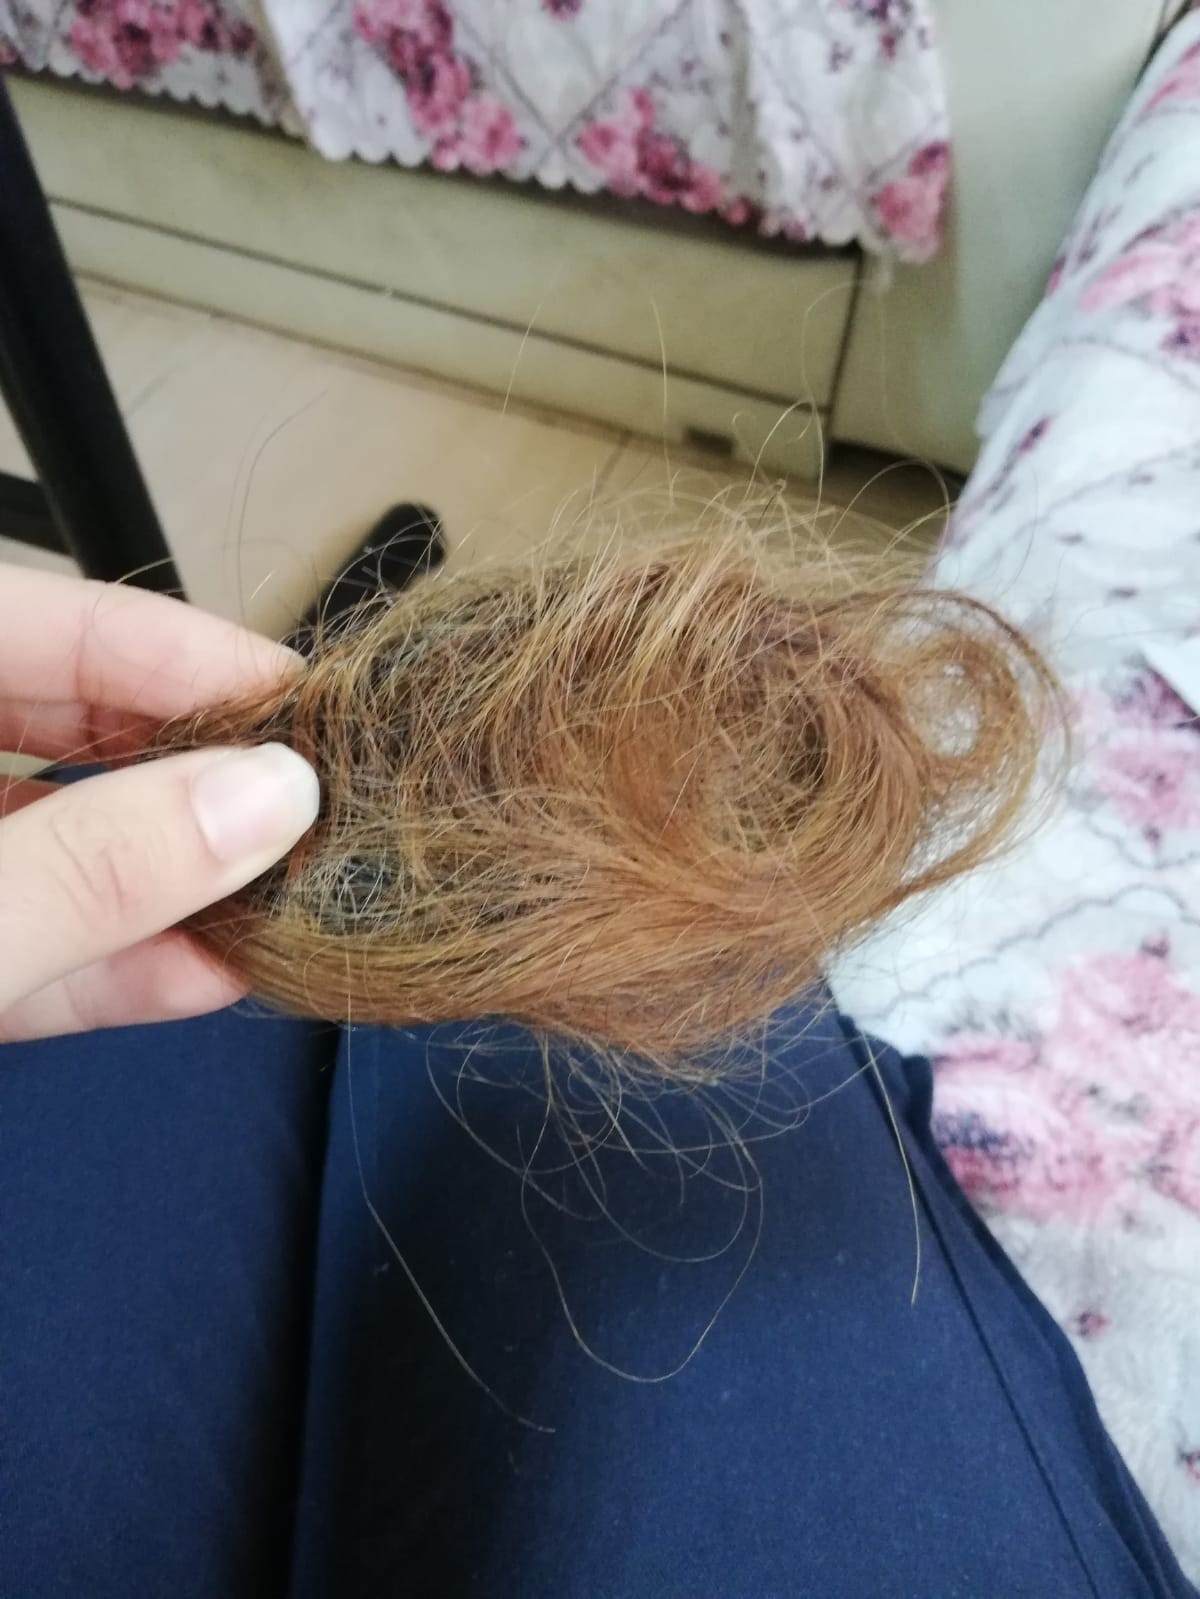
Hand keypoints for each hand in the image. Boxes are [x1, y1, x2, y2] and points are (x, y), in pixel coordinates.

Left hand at [0, 567, 317, 1041]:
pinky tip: (205, 974)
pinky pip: (24, 939)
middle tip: (307, 804)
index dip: (182, 653)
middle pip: (62, 726)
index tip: (303, 709)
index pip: (48, 621)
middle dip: (189, 771)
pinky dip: (106, 962)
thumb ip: (87, 866)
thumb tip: (269, 799)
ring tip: (282, 899)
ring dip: (166, 882)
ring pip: (51, 842)